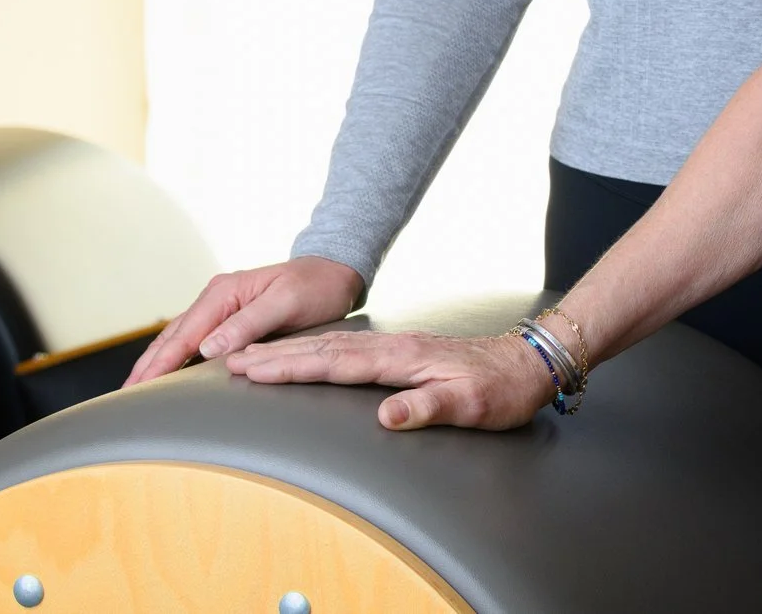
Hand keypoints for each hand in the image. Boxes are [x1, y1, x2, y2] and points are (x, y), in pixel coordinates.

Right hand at [127, 255, 366, 386]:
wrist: (335, 271)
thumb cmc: (316, 287)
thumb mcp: (287, 302)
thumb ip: (247, 324)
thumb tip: (206, 348)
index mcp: (224, 292)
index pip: (183, 336)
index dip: (160, 365)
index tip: (138, 390)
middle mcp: (216, 297)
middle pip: (171, 337)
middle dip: (146, 367)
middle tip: (123, 399)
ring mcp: (220, 305)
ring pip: (178, 338)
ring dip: (156, 363)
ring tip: (135, 391)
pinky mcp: (228, 316)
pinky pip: (193, 338)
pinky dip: (174, 356)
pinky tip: (167, 374)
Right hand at [223, 328, 558, 430]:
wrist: (530, 362)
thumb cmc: (503, 388)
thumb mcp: (473, 405)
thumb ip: (429, 407)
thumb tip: (386, 416)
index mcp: (404, 358)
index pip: (335, 363)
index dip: (291, 367)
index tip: (250, 368)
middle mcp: (396, 346)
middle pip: (325, 348)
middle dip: (276, 354)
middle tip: (231, 360)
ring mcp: (399, 346)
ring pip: (334, 345)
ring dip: (292, 350)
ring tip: (253, 355)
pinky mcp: (404, 352)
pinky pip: (349, 347)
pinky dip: (319, 349)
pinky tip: (307, 354)